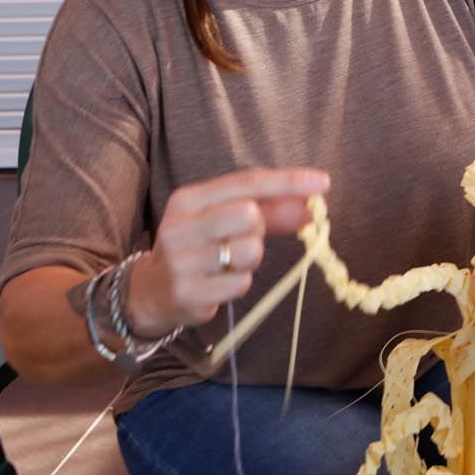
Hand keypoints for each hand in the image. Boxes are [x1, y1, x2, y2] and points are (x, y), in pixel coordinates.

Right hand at [131, 167, 328, 338]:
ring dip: (250, 259)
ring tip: (227, 263)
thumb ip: (270, 211)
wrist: (152, 291)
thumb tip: (311, 205)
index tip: (323, 182)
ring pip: (250, 250)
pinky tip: (219, 282)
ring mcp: (181, 261)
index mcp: (188, 199)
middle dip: (259, 229)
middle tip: (241, 239)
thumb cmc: (200, 248)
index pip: (246, 182)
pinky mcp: (188, 292)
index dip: (288, 182)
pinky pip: (241, 283)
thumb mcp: (225, 221)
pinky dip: (240, 283)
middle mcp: (180, 226)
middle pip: (249, 215)